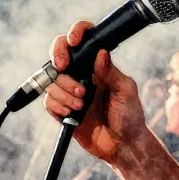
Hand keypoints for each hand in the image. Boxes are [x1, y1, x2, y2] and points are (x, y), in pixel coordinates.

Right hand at [43, 21, 146, 164]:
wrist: (122, 145)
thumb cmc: (129, 116)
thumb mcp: (126, 92)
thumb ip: (112, 73)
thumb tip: (100, 53)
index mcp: (97, 66)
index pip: (83, 41)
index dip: (75, 34)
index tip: (73, 41)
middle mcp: (81, 75)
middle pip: (58, 55)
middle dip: (57, 57)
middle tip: (64, 67)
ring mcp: (69, 91)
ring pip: (52, 80)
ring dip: (63, 90)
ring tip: (81, 103)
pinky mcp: (61, 109)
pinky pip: (48, 100)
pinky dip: (58, 104)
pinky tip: (72, 112)